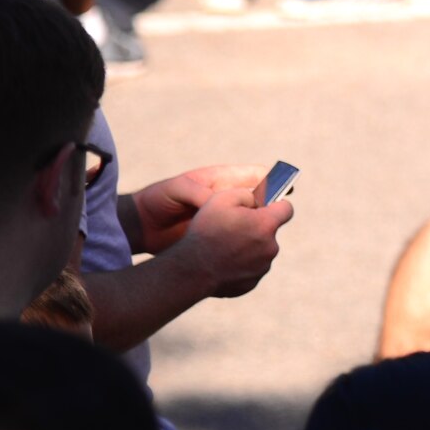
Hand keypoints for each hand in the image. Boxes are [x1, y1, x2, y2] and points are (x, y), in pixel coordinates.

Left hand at [127, 165, 267, 255]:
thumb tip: (221, 204)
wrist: (141, 226)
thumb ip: (201, 194)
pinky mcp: (220, 239)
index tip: (288, 186)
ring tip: (262, 237)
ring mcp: (225, 221)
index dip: (273, 180)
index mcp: (220, 182)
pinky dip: (246, 246)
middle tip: (275, 218)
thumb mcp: (178, 190)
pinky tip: (248, 253)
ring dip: (259, 230)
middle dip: (269, 209)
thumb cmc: (158, 200)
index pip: (254, 176)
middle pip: (259, 202)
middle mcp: (227, 200)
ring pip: (252, 223)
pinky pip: (240, 241)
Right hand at [168, 188, 293, 298]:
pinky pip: (250, 269)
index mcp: (266, 225)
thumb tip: (258, 199)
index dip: (276, 205)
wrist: (191, 269)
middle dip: (256, 228)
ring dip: (248, 247)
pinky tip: (222, 262)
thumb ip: (247, 194)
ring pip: (260, 252)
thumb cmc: (205, 231)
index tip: (264, 206)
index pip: (287, 209)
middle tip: (232, 228)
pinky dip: (240, 265)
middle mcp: (270, 247)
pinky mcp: (252, 283)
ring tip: (224, 247)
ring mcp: (262, 268)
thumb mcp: (222, 199)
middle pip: (270, 232)